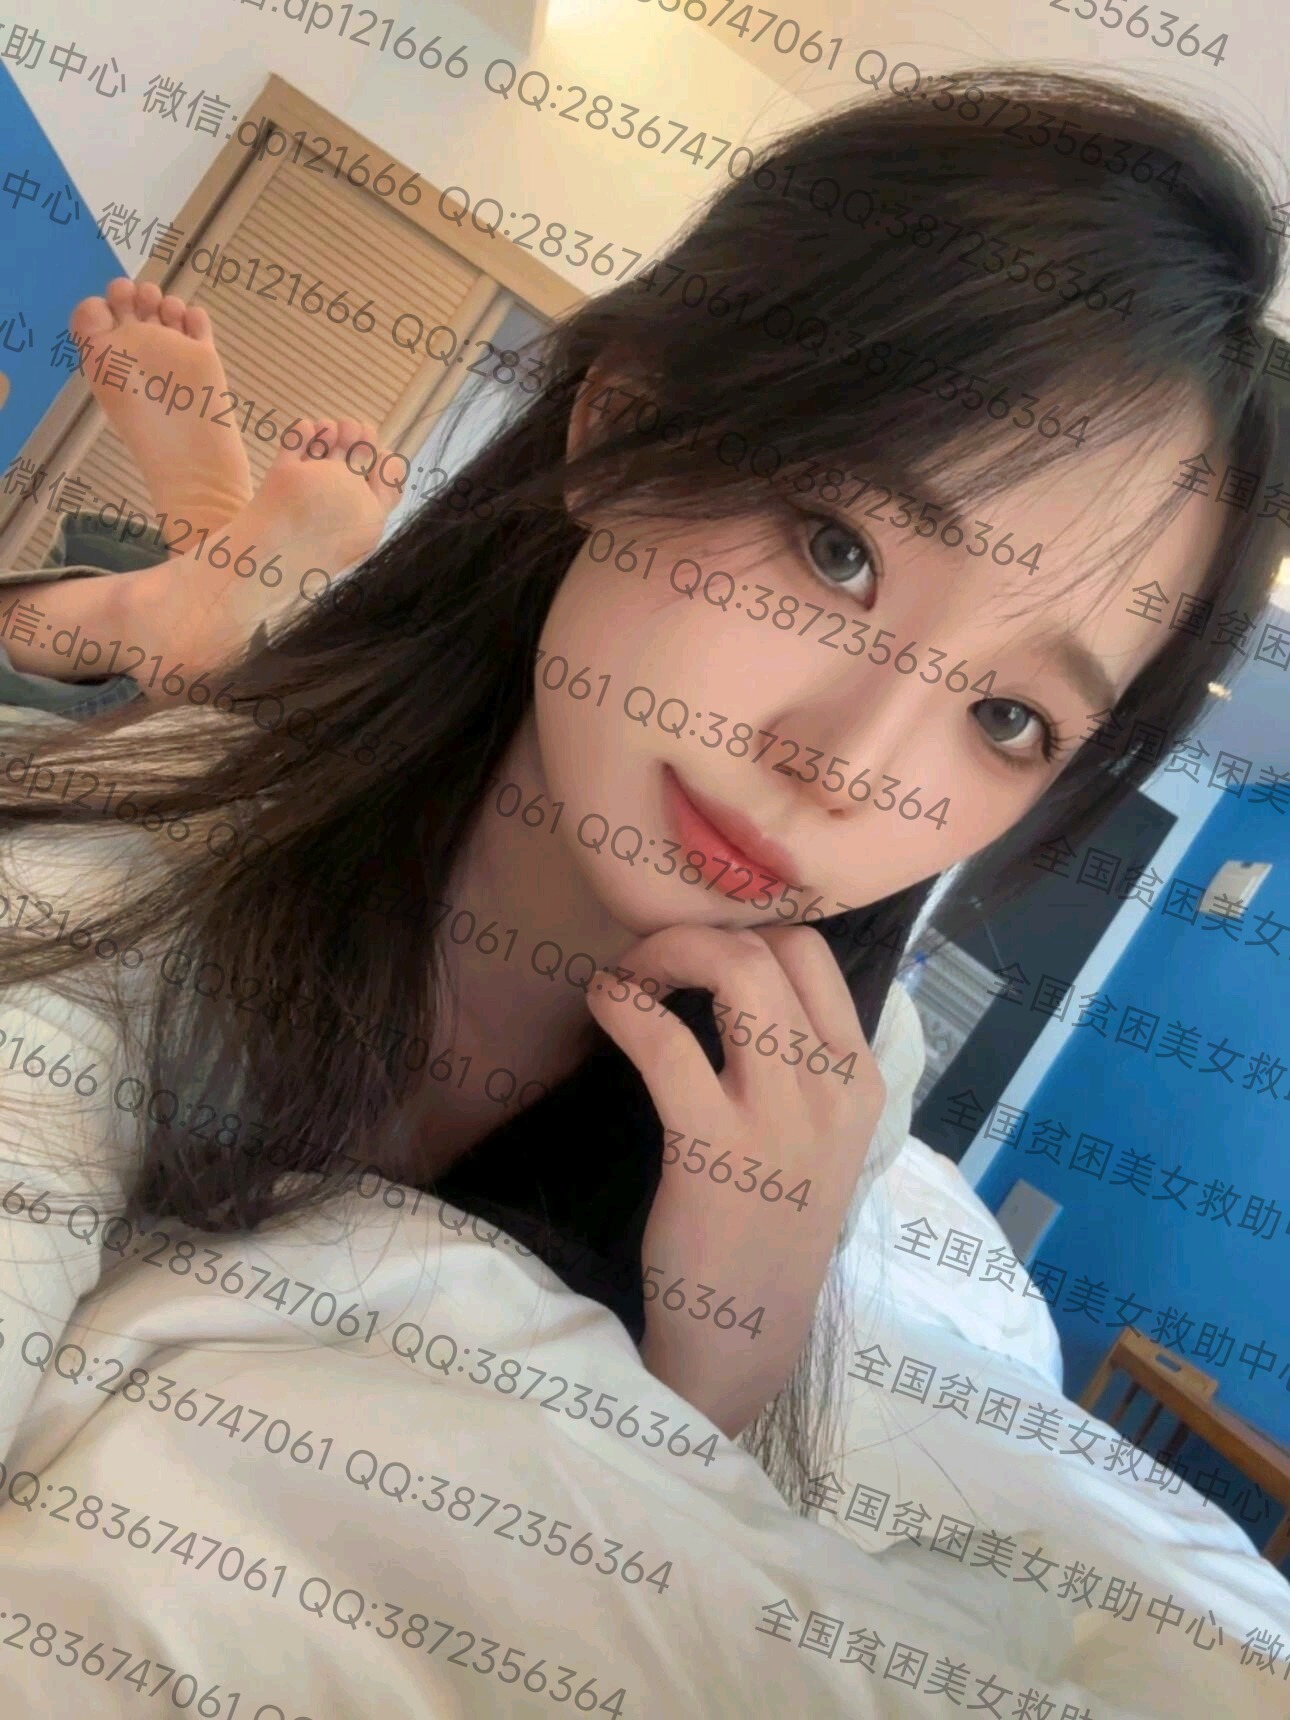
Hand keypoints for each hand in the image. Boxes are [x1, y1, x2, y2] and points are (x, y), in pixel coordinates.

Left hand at [585, 923, 886, 1439]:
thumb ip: (796, 1062)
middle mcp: (835, 1088)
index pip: (814, 954)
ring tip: (627, 981)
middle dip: (694, 936)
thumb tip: (735, 977)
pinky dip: (624, 1003)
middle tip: (648, 965)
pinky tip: (605, 1007)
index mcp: (860, 1079)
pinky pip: (666, 1038)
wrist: (747, 1335)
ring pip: (734, 973)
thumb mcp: (815, 1136)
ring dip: (662, 956)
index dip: (744, 933)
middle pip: (773, 949)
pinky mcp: (716, 1148)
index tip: (693, 959)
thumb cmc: (768, 1228)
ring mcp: (782, 1117)